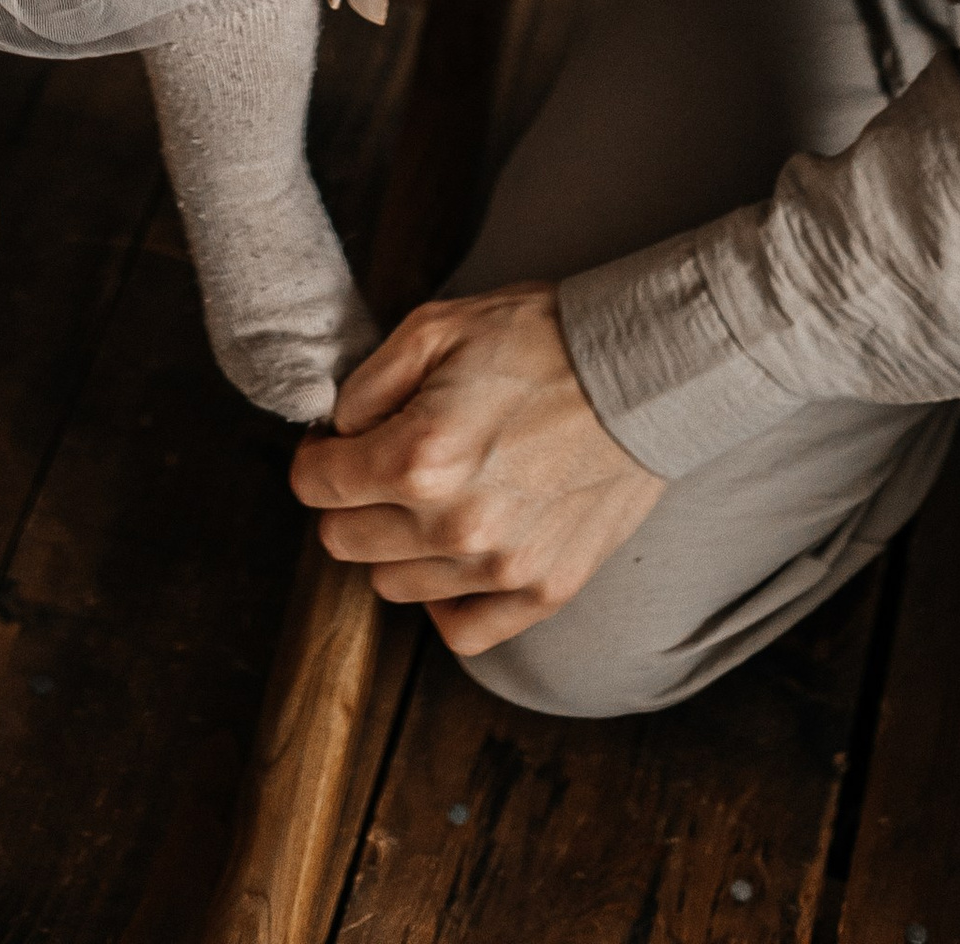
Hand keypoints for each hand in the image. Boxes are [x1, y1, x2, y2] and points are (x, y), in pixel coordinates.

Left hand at [290, 284, 665, 655]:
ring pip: (392, 586)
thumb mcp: (435, 327)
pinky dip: (443, 601)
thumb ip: (365, 385)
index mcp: (418, 456)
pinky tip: (453, 556)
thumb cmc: (538, 338)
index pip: (316, 486)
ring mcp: (500, 567)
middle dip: (348, 498)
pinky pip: (461, 632)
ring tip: (427, 499)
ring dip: (393, 545)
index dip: (317, 457)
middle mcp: (453, 525)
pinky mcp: (543, 590)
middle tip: (379, 464)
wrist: (643, 372)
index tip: (335, 442)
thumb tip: (334, 432)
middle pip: (343, 540)